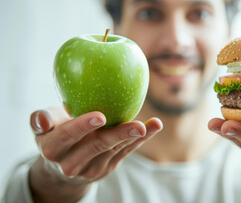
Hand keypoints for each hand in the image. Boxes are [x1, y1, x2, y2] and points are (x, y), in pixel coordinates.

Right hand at [29, 107, 161, 202]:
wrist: (62, 164)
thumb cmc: (54, 135)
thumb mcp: (43, 128)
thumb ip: (41, 120)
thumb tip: (42, 119)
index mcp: (53, 149)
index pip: (67, 136)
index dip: (83, 127)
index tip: (100, 116)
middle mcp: (72, 163)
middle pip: (97, 146)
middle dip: (118, 136)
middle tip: (137, 126)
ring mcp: (93, 168)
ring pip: (116, 149)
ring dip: (136, 137)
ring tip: (153, 125)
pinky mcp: (108, 166)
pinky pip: (126, 151)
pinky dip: (141, 139)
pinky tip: (155, 126)